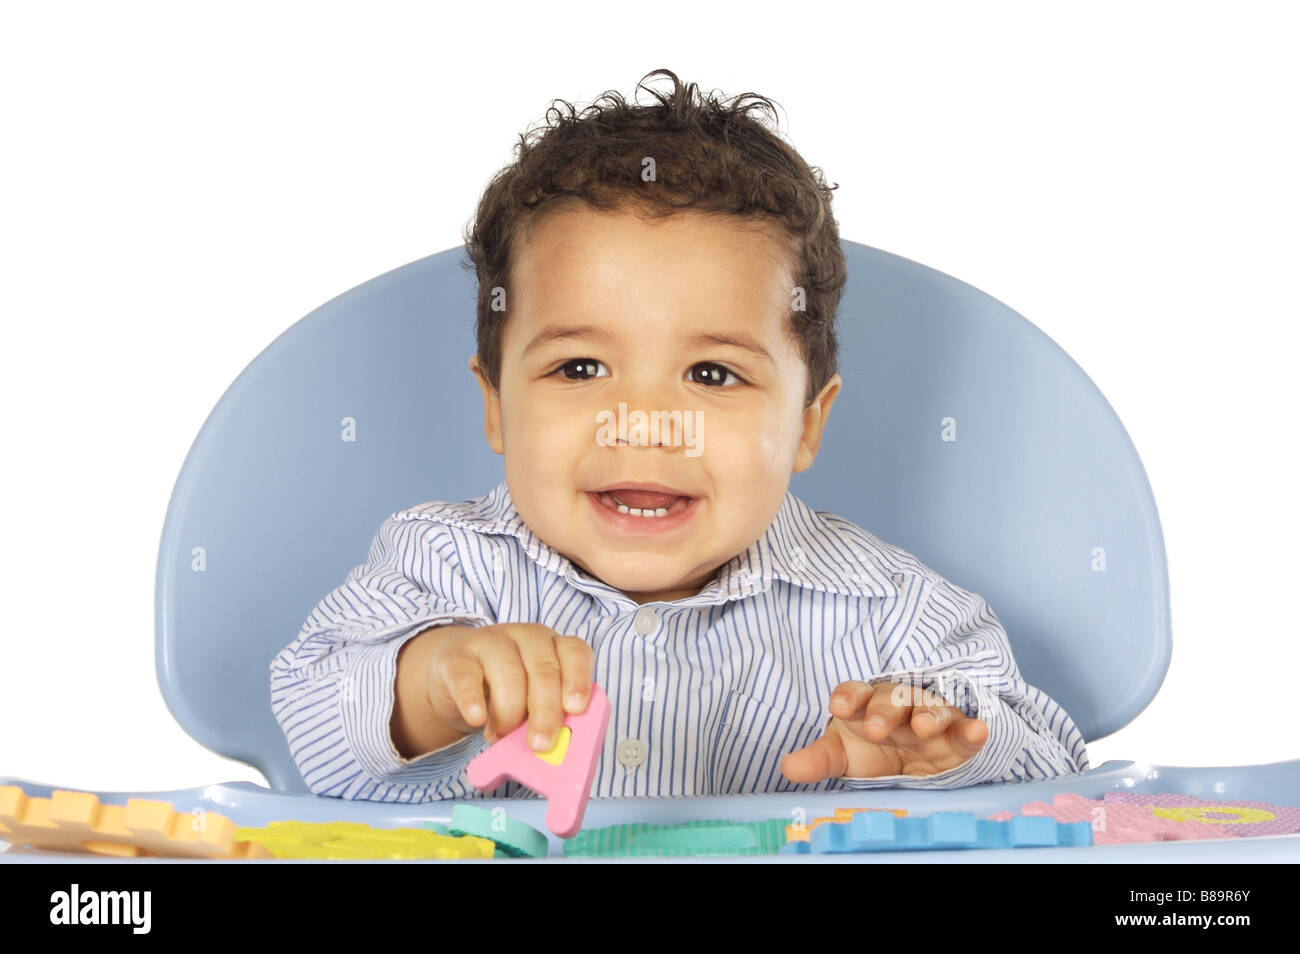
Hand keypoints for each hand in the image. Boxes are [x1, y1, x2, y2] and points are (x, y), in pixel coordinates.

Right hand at [425, 623, 595, 750]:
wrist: (456, 680)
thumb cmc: (504, 694)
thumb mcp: (530, 703)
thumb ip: (545, 718)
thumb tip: (553, 749)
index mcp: (553, 646)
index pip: (574, 652)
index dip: (578, 679)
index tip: (576, 709)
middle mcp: (526, 637)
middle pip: (543, 668)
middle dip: (545, 710)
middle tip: (540, 744)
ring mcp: (490, 641)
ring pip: (508, 672)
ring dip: (509, 712)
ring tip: (501, 736)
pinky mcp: (456, 655)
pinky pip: (466, 676)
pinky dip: (473, 700)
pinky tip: (477, 719)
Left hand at [780, 680, 988, 782]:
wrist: (913, 763)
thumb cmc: (872, 751)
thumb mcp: (844, 756)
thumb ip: (818, 760)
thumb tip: (786, 767)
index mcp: (865, 705)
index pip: (854, 693)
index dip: (847, 697)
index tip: (839, 707)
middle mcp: (898, 706)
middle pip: (891, 699)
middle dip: (883, 711)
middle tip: (875, 729)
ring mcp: (929, 718)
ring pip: (929, 708)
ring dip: (928, 715)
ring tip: (924, 727)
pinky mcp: (956, 736)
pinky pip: (965, 728)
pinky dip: (971, 729)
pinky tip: (978, 730)